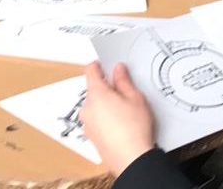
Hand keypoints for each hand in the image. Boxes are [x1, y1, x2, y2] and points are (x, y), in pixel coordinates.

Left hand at [81, 62, 156, 176]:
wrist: (130, 159)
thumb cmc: (134, 128)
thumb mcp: (135, 98)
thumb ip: (124, 81)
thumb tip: (118, 69)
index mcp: (96, 94)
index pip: (90, 71)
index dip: (99, 65)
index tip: (107, 64)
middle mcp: (87, 108)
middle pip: (94, 90)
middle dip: (108, 87)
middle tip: (127, 91)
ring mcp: (87, 123)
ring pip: (96, 105)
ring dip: (107, 103)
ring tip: (127, 111)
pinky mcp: (91, 136)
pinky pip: (97, 119)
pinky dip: (106, 117)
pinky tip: (122, 124)